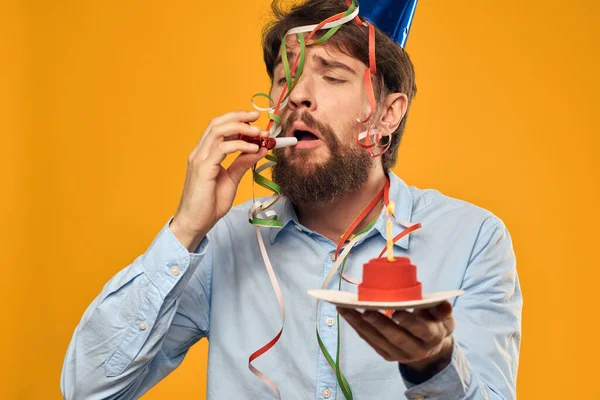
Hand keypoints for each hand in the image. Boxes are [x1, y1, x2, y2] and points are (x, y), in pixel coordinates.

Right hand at [170, 110, 268, 250]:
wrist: (195, 223)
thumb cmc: (210, 204)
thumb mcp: (231, 180)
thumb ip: (243, 163)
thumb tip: (260, 149)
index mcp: (205, 153)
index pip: (219, 127)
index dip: (237, 119)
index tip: (256, 121)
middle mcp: (200, 152)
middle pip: (217, 123)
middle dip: (239, 117)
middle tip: (258, 118)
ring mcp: (200, 159)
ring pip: (219, 131)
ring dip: (242, 128)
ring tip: (260, 134)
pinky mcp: (203, 168)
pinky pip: (222, 149)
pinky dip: (240, 145)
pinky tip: (253, 148)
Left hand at [337, 301, 454, 382]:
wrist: (431, 346)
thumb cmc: (435, 323)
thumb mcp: (445, 316)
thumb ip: (443, 309)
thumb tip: (444, 303)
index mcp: (432, 337)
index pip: (421, 330)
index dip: (409, 322)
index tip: (397, 311)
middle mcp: (416, 349)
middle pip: (396, 337)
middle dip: (380, 324)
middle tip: (366, 310)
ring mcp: (400, 354)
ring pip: (378, 340)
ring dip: (360, 324)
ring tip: (346, 309)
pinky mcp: (387, 355)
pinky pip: (370, 341)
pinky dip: (357, 327)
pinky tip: (346, 314)